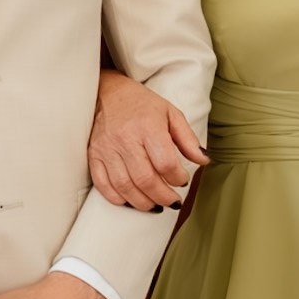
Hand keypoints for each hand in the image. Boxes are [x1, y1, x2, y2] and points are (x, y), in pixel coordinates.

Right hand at [89, 69, 208, 211]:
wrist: (107, 92)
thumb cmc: (142, 104)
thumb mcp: (171, 114)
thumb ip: (188, 139)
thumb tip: (204, 161)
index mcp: (148, 126)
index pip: (165, 163)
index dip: (178, 178)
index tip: (182, 180)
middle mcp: (125, 139)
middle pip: (146, 179)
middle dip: (163, 197)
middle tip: (173, 201)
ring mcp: (107, 149)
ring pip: (125, 187)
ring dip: (143, 203)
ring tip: (156, 205)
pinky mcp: (94, 156)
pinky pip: (104, 185)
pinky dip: (119, 198)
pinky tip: (132, 200)